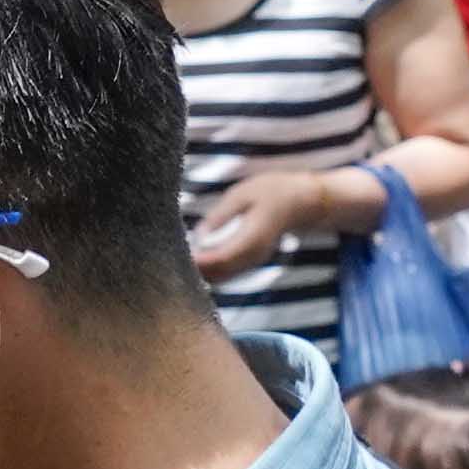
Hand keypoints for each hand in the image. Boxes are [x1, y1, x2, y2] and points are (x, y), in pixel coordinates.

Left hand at [186, 167, 365, 280]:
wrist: (301, 202)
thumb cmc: (270, 192)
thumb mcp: (242, 194)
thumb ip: (220, 216)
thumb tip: (197, 235)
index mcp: (254, 236)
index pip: (221, 258)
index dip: (197, 260)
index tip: (175, 254)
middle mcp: (254, 255)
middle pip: (218, 273)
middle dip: (193, 268)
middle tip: (167, 256)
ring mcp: (253, 261)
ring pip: (221, 277)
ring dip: (199, 270)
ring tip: (176, 255)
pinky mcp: (249, 262)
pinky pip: (225, 273)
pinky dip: (208, 269)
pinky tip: (193, 255)